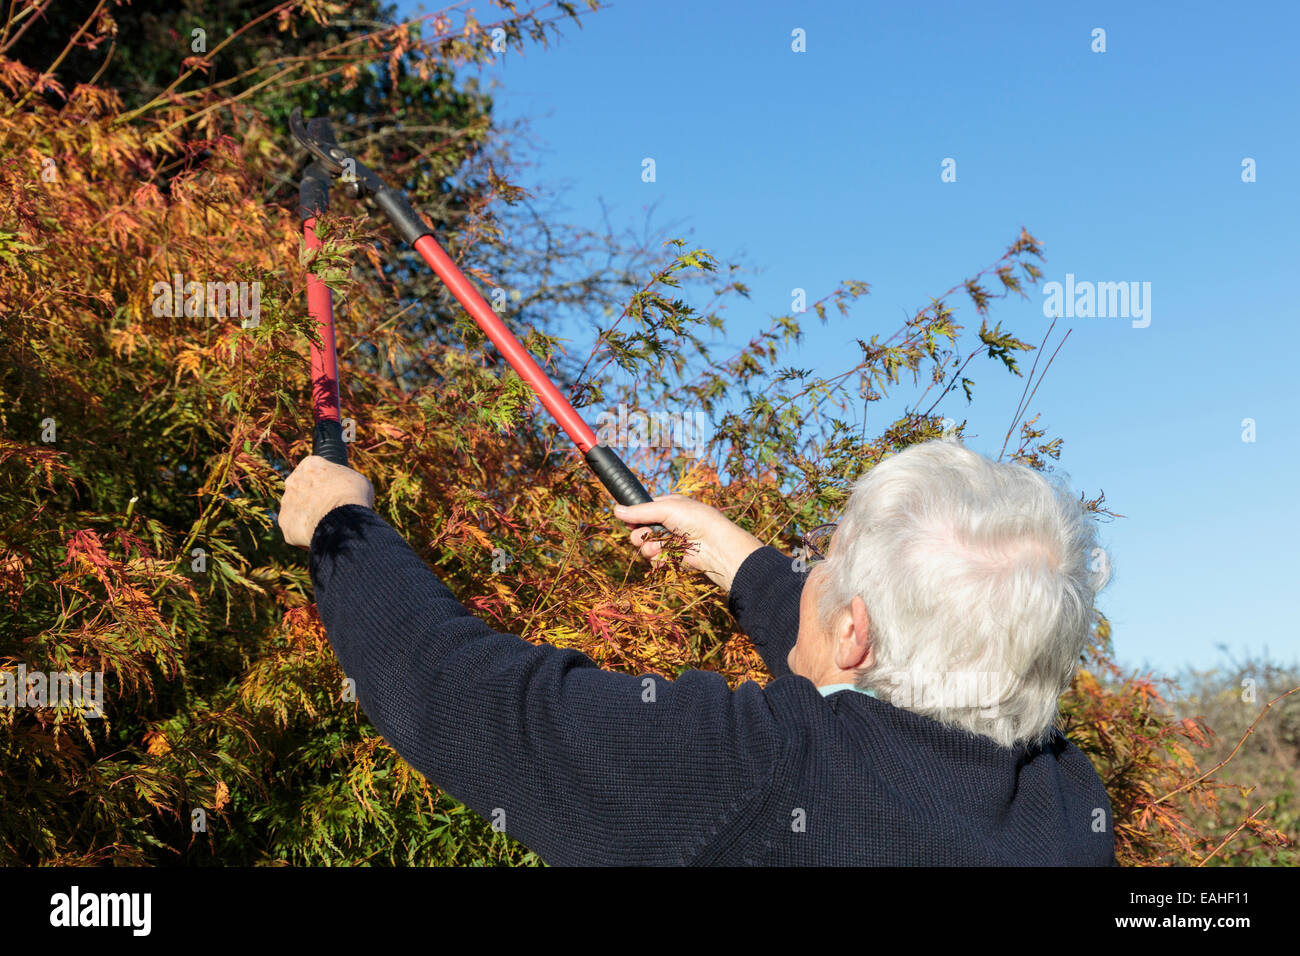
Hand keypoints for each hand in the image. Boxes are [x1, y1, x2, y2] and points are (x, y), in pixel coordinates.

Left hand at [278, 455, 374, 548]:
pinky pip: (294, 529)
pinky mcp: (284, 522)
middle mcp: (293, 480)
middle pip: (301, 490)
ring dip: (308, 516)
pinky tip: (320, 535)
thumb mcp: (356, 479)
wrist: (344, 521)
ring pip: (296, 510)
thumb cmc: (354, 497)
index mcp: (310, 465)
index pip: (314, 471)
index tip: (334, 492)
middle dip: (312, 499)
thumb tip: (342, 488)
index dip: (325, 483)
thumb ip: (341, 480)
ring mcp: (287, 502)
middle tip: (329, 510)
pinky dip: (304, 534)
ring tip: (326, 525)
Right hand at [613, 495, 762, 593]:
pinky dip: (657, 561)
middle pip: (640, 531)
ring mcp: (670, 541)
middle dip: (640, 535)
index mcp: (669, 507)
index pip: (643, 511)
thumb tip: (615, 510)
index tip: (629, 522)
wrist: (715, 546)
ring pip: (645, 547)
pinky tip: (664, 560)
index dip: (635, 517)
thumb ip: (640, 512)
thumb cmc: (696, 520)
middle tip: (646, 536)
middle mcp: (668, 523)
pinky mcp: (673, 558)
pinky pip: (655, 561)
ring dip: (648, 549)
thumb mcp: (666, 509)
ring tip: (659, 549)